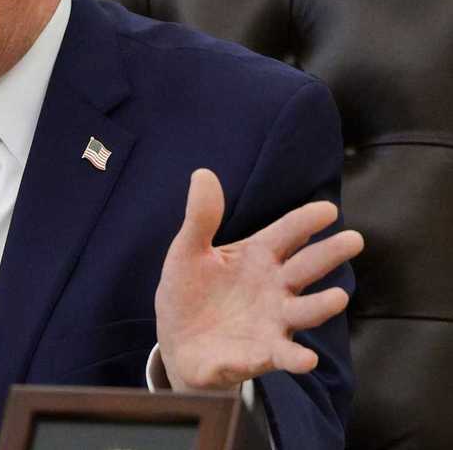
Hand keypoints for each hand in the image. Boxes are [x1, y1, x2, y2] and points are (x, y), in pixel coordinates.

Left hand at [155, 169, 363, 391]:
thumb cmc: (188, 292)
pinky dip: (296, 358)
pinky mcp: (262, 353)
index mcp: (257, 257)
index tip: (327, 209)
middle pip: (306, 268)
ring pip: (304, 312)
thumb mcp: (188, 251)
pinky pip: (284, 355)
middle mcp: (274, 287)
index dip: (305, 221)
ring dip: (321, 305)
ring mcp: (273, 321)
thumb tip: (202, 173)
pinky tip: (306, 359)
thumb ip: (201, 218)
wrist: (177, 342)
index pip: (287, 233)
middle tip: (354, 240)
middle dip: (329, 254)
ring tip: (337, 297)